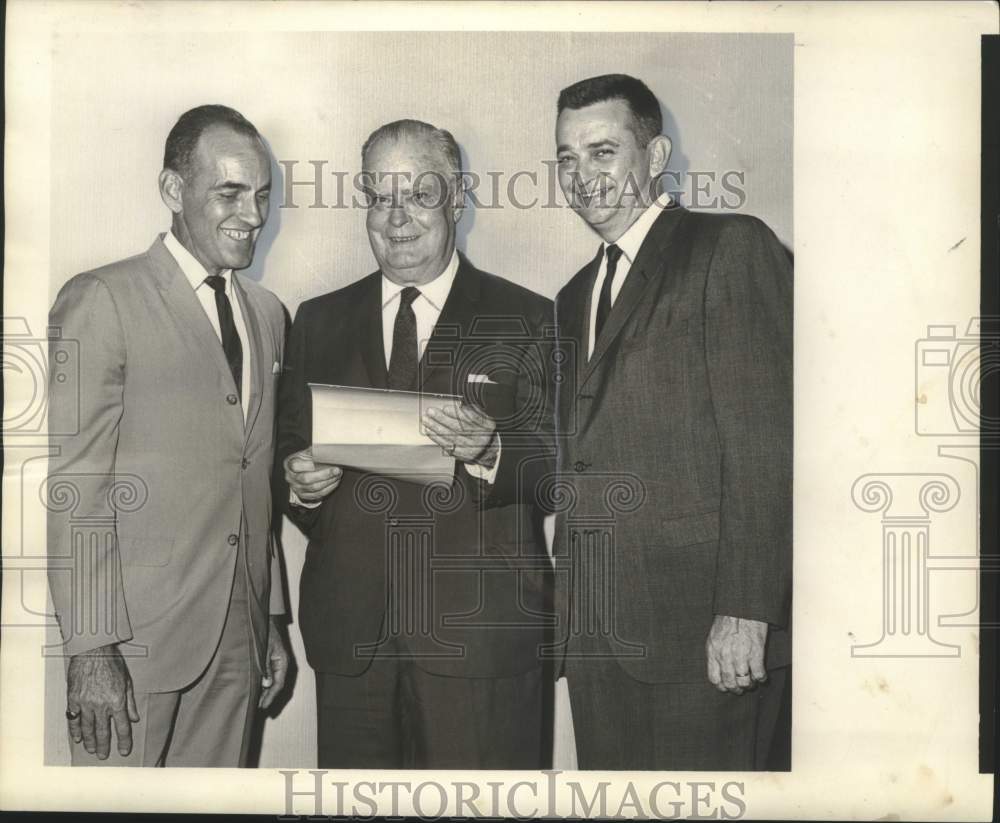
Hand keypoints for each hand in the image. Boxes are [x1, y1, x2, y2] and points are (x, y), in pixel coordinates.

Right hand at [66, 643, 139, 758]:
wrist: (93, 651)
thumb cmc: (113, 663)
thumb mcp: (127, 681)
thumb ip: (130, 702)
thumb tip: (135, 718)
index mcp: (117, 701)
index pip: (122, 726)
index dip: (123, 741)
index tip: (123, 751)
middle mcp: (101, 705)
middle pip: (103, 731)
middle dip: (104, 745)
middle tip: (103, 756)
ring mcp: (86, 703)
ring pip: (87, 728)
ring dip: (89, 741)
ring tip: (91, 750)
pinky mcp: (73, 699)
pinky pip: (74, 718)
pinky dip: (75, 729)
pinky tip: (77, 737)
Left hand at [258, 617, 289, 709]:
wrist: (265, 621)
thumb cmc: (265, 633)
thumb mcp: (264, 650)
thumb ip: (265, 666)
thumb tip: (265, 684)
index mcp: (283, 661)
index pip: (279, 684)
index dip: (271, 696)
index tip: (263, 705)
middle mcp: (282, 664)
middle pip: (277, 685)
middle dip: (269, 697)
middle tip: (259, 708)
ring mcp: (278, 663)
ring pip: (274, 682)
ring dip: (266, 692)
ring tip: (257, 702)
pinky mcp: (272, 662)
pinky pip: (270, 676)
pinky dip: (264, 684)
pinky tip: (258, 689)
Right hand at [284, 450, 341, 502]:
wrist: (299, 471)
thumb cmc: (304, 460)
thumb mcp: (305, 453)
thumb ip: (313, 452)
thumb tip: (326, 450)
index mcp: (289, 464)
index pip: (295, 465)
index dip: (309, 464)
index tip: (323, 461)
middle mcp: (291, 478)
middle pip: (306, 479)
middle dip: (324, 474)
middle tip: (336, 470)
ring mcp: (297, 488)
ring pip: (314, 488)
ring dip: (329, 481)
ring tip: (338, 474)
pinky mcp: (304, 496)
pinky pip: (318, 494)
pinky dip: (329, 488)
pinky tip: (335, 481)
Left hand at [422, 403, 497, 466]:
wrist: (487, 451)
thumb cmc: (482, 431)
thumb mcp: (484, 419)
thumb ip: (473, 412)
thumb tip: (460, 407)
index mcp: (487, 426)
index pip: (471, 419)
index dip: (457, 414)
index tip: (446, 408)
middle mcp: (479, 438)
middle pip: (458, 428)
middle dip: (442, 419)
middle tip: (431, 412)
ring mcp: (469, 448)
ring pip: (450, 437)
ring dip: (436, 428)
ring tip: (427, 420)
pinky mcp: (460, 454)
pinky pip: (446, 445)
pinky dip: (436, 438)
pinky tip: (430, 431)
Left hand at [705, 614, 767, 694]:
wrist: (743, 607)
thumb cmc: (729, 620)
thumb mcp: (715, 636)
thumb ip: (715, 653)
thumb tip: (719, 669)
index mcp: (713, 651)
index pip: (714, 678)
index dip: (721, 687)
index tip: (727, 687)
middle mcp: (725, 655)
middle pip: (730, 683)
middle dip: (736, 689)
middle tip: (741, 689)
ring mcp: (740, 655)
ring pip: (744, 682)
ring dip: (749, 685)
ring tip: (751, 683)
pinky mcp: (756, 653)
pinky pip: (759, 674)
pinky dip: (761, 678)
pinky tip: (761, 676)